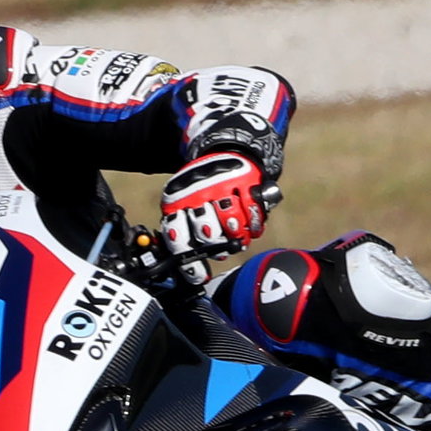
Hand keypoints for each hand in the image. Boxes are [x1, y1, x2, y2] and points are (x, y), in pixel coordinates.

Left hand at [160, 152, 281, 285]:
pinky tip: (251, 227)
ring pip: (230, 220)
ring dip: (236, 235)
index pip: (177, 237)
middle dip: (214, 246)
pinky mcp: (245, 179)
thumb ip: (185, 237)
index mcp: (175, 203)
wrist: (223, 154)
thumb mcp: (183, 210)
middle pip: (206, 232)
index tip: (199, 275)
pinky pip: (253, 208)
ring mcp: (222, 185)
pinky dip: (254, 222)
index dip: (189, 261)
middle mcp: (196, 193)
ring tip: (237, 236)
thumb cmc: (201, 194)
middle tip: (220, 248)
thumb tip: (195, 274)